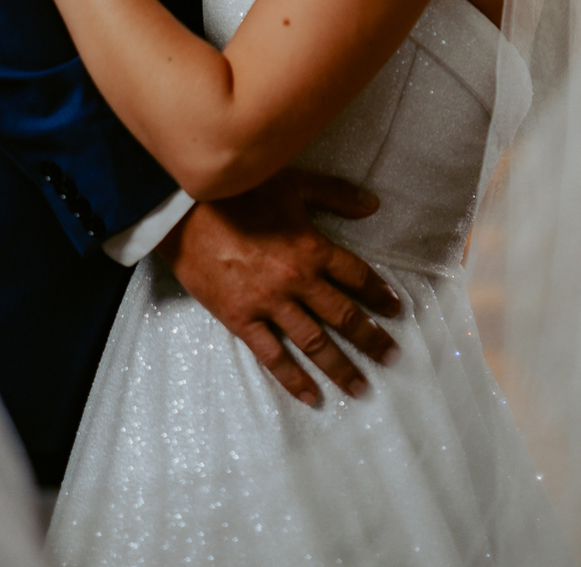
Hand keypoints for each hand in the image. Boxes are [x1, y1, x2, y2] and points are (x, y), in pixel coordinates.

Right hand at [157, 168, 400, 404]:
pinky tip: (312, 396)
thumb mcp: (292, 184)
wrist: (184, 211)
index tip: (396, 310)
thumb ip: (334, 195)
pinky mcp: (241, 319)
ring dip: (340, 367)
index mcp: (311, 247)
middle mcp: (297, 280)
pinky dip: (293, 379)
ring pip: (314, 342)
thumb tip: (373, 205)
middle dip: (371, 338)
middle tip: (392, 357)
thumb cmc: (239, 192)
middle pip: (343, 315)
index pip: (356, 276)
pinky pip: (272, 356)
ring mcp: (269, 303)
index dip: (379, 294)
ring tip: (361, 387)